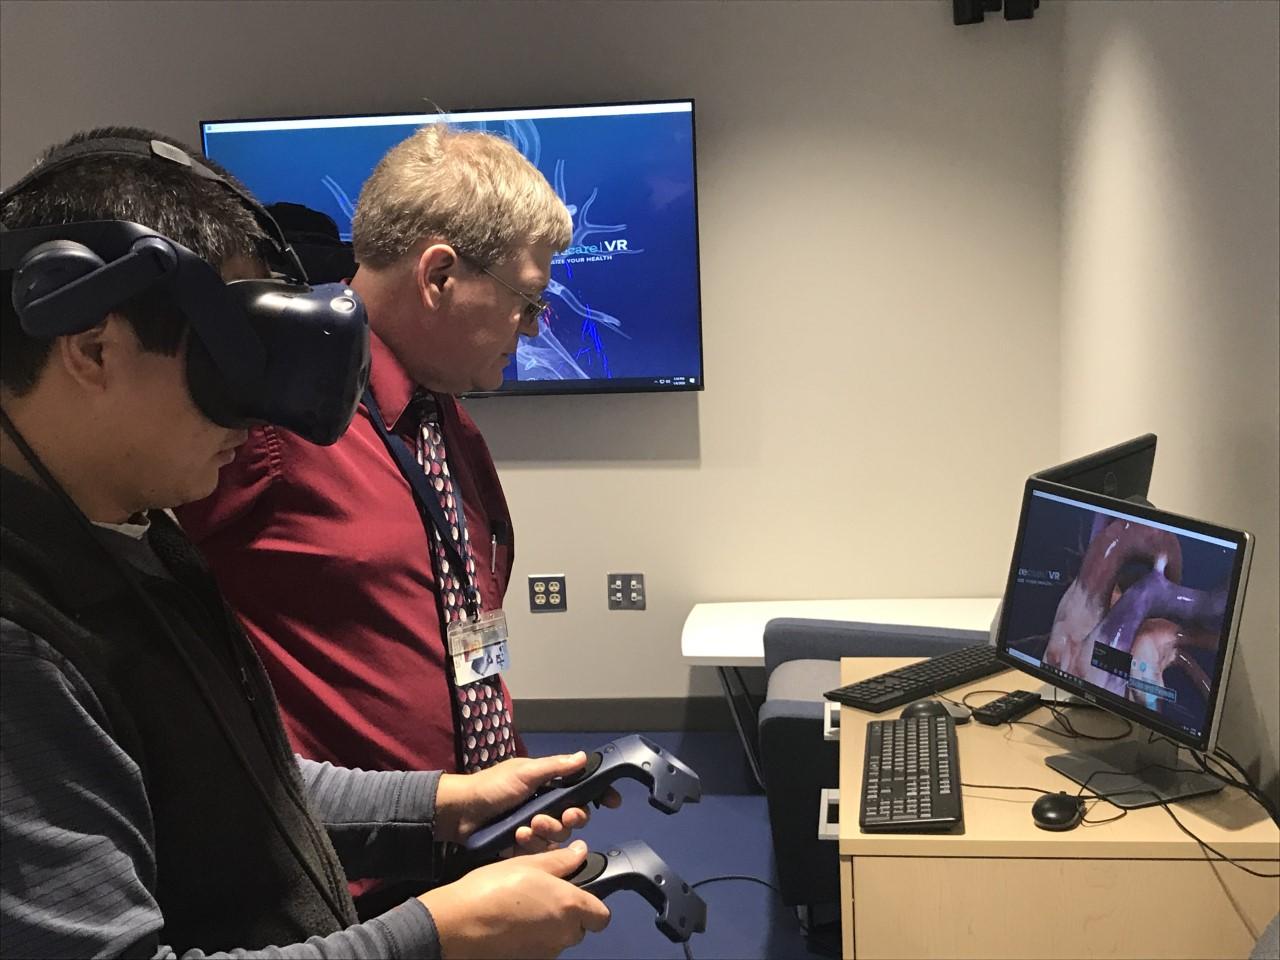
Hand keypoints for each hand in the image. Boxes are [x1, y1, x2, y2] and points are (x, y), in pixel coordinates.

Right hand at [418, 841, 610, 958]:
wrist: (456, 926)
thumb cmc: (491, 889)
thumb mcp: (526, 864)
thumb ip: (560, 860)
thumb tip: (580, 852)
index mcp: (570, 906)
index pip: (602, 915)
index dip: (593, 903)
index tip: (577, 893)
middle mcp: (564, 935)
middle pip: (580, 927)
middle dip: (567, 913)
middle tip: (541, 895)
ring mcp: (547, 953)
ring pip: (559, 938)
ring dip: (548, 926)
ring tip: (521, 908)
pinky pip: (540, 949)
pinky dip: (532, 939)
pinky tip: (512, 925)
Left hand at [435, 751, 622, 849]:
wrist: (459, 814)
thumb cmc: (490, 787)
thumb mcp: (524, 772)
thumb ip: (555, 767)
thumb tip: (584, 757)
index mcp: (548, 784)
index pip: (581, 788)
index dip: (599, 795)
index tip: (612, 802)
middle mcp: (545, 805)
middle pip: (576, 816)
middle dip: (572, 817)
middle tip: (561, 815)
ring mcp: (535, 827)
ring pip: (560, 835)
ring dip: (549, 830)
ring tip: (530, 827)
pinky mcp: (524, 847)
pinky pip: (541, 850)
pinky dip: (532, 843)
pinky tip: (519, 837)